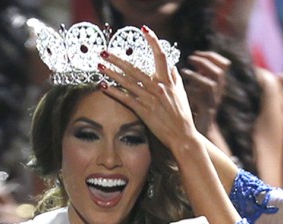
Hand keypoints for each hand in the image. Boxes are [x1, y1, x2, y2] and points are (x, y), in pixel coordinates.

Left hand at [99, 27, 199, 154]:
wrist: (183, 136)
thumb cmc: (183, 115)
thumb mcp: (182, 94)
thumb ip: (175, 79)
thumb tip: (172, 66)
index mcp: (168, 81)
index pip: (160, 55)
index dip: (152, 40)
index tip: (144, 30)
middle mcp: (158, 87)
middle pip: (135, 68)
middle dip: (118, 59)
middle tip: (104, 51)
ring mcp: (149, 98)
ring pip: (127, 82)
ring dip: (111, 73)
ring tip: (99, 65)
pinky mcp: (143, 111)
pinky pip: (125, 99)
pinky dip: (114, 92)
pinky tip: (103, 86)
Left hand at [181, 51, 230, 135]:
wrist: (200, 129)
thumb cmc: (196, 106)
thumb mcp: (198, 87)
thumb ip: (199, 74)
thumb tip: (194, 58)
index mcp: (218, 83)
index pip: (224, 65)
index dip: (211, 56)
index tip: (196, 54)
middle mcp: (218, 91)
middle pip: (220, 72)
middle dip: (204, 63)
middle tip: (190, 60)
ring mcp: (213, 101)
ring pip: (212, 85)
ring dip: (196, 76)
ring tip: (183, 72)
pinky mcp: (206, 111)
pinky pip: (201, 99)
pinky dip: (192, 91)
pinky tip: (183, 89)